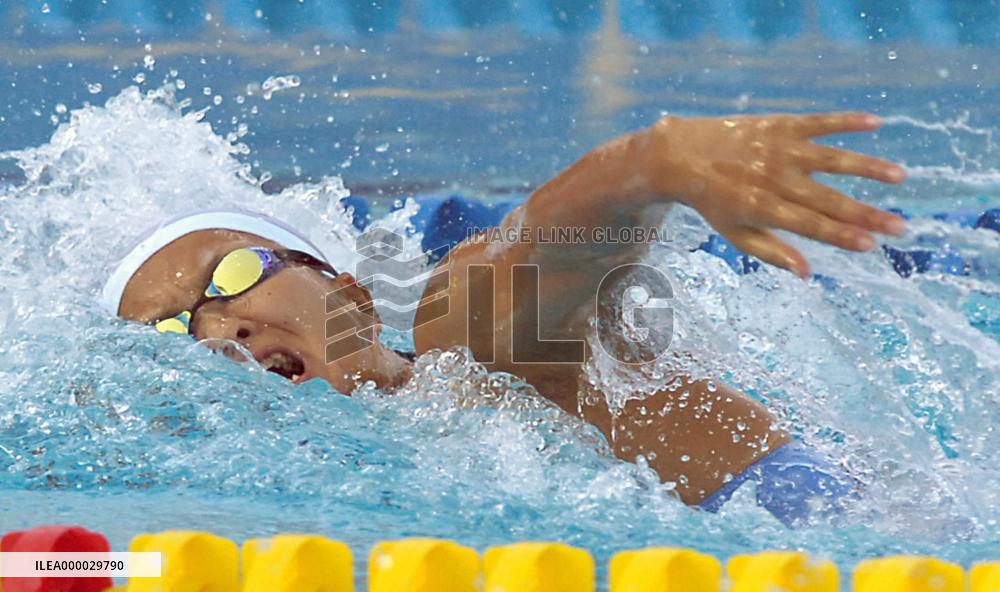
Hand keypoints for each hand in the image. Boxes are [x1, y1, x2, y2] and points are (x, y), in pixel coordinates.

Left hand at [637, 113, 906, 277]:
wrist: (681, 155)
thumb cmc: (713, 201)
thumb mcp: (734, 234)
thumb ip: (772, 252)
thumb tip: (808, 273)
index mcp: (762, 208)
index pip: (811, 225)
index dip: (842, 236)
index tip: (872, 245)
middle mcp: (773, 178)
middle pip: (828, 199)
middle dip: (866, 214)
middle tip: (901, 226)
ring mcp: (778, 149)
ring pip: (830, 159)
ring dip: (867, 167)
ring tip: (900, 176)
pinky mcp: (779, 125)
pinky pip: (818, 122)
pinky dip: (846, 121)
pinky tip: (877, 123)